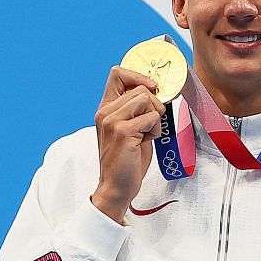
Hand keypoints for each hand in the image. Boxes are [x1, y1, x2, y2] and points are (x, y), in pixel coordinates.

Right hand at [90, 66, 163, 221]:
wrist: (117, 186)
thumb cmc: (127, 160)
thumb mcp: (129, 128)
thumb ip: (136, 108)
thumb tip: (155, 90)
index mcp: (105, 108)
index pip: (118, 73)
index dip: (138, 76)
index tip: (151, 88)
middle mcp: (105, 111)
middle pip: (141, 88)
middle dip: (154, 105)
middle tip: (148, 126)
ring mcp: (112, 121)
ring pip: (147, 100)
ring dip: (155, 118)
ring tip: (145, 135)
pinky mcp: (122, 132)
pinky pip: (152, 118)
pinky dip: (155, 131)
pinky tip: (145, 142)